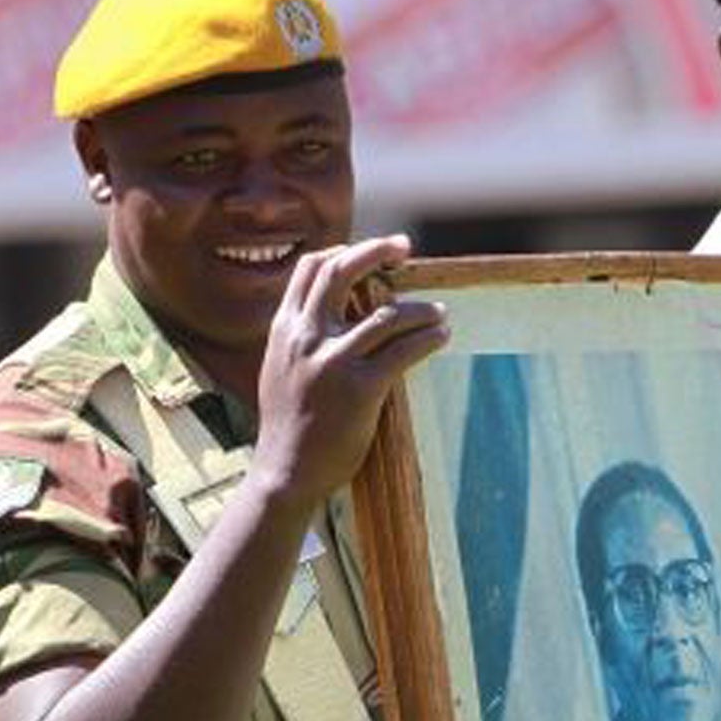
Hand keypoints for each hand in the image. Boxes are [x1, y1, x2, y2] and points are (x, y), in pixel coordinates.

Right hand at [252, 234, 449, 513]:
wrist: (284, 473)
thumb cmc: (289, 427)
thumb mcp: (280, 371)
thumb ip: (299, 340)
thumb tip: (331, 316)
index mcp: (284, 330)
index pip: (311, 269)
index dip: (344, 251)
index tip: (371, 252)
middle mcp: (305, 338)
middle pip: (342, 272)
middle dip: (376, 251)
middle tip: (404, 247)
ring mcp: (332, 362)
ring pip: (386, 315)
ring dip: (420, 309)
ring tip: (439, 314)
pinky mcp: (359, 389)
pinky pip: (403, 351)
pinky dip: (428, 338)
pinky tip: (441, 337)